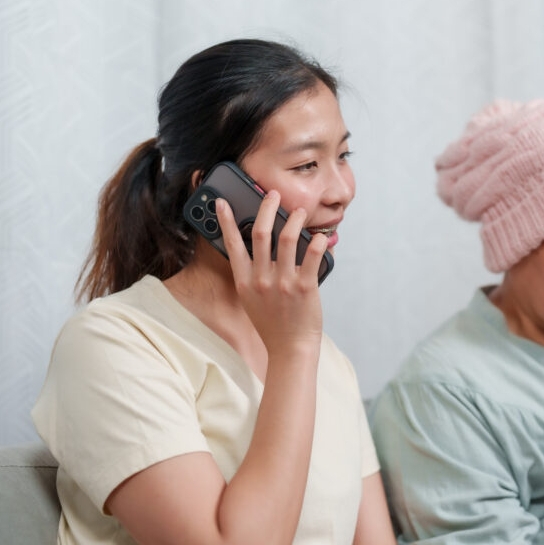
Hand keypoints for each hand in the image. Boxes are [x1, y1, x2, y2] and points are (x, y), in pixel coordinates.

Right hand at [217, 192, 328, 354]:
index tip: (222, 202)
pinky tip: (321, 236)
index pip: (232, 244)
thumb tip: (260, 248)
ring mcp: (283, 283)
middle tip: (274, 195)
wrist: (290, 349)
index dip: (225, 221)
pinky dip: (318, 241)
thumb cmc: (272, 323)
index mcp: (244, 281)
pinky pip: (312, 255)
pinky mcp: (305, 287)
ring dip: (294, 219)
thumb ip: (252, 275)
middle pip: (261, 233)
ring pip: (287, 239)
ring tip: (300, 212)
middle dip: (267, 208)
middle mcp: (261, 279)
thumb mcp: (252, 299)